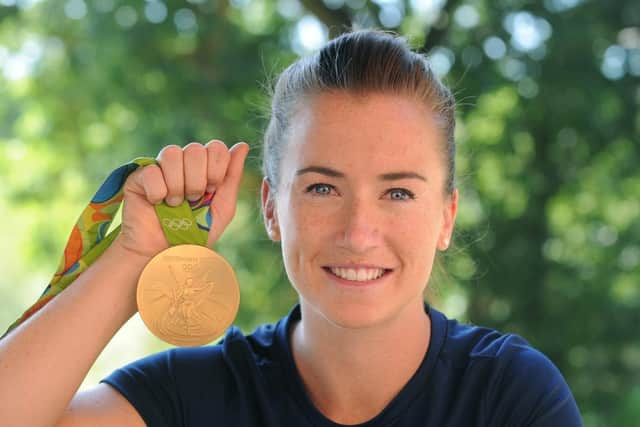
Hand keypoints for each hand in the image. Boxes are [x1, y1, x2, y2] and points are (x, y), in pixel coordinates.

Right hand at [115, 140, 249, 257]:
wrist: (166, 254)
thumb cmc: (197, 232)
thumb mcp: (223, 207)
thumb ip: (232, 176)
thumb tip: (243, 145)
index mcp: (204, 166)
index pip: (216, 147)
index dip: (217, 169)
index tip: (212, 191)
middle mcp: (182, 163)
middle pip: (195, 149)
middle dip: (198, 179)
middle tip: (193, 200)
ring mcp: (159, 167)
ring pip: (172, 153)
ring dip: (178, 184)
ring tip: (175, 204)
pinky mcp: (138, 177)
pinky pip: (151, 170)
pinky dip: (158, 191)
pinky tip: (157, 204)